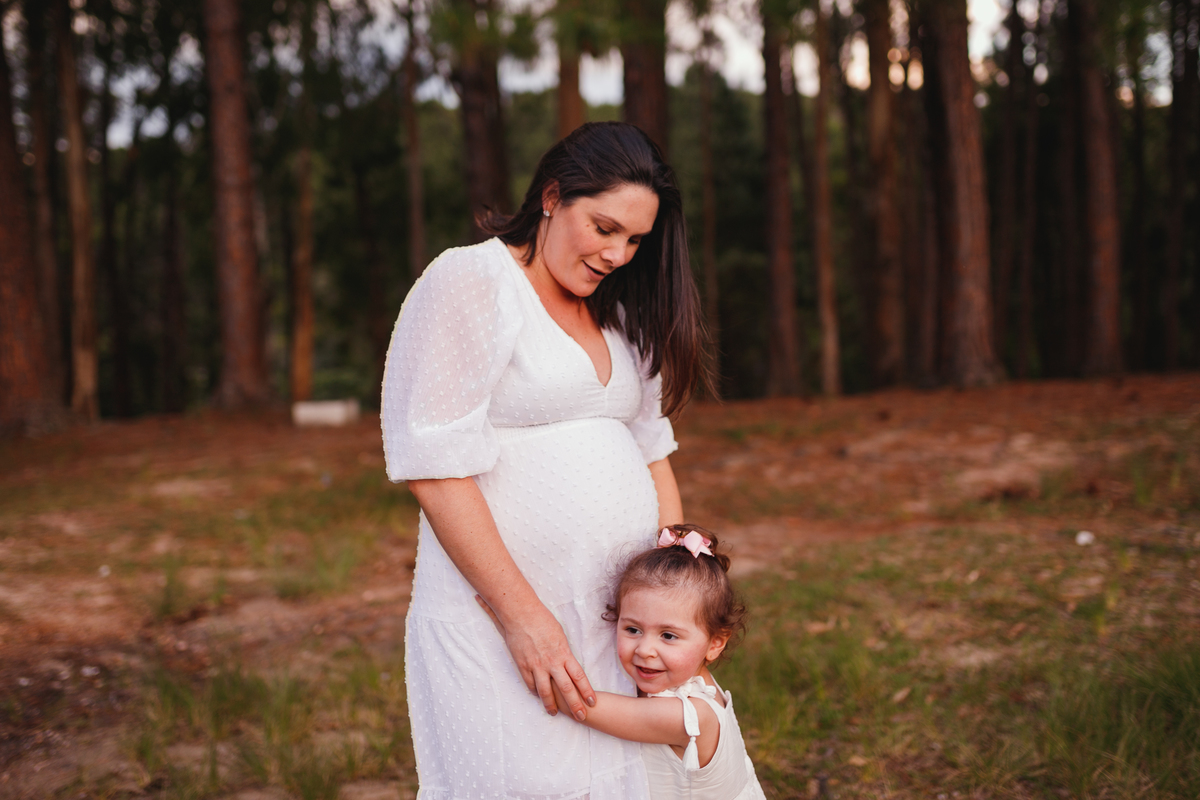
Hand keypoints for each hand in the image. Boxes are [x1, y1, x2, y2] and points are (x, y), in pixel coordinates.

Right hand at [475, 595, 594, 719]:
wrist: (521, 614)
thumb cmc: (543, 620)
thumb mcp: (560, 635)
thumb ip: (564, 652)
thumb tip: (568, 664)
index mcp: (563, 653)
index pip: (579, 677)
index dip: (587, 691)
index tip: (592, 702)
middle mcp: (551, 662)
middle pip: (566, 689)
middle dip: (575, 705)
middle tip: (581, 716)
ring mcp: (536, 665)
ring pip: (546, 692)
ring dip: (552, 705)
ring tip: (555, 713)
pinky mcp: (523, 666)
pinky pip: (530, 684)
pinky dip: (535, 692)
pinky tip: (538, 697)